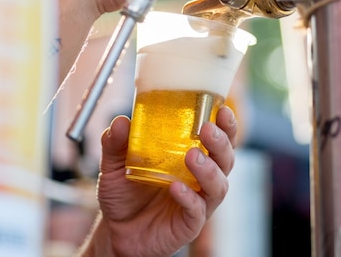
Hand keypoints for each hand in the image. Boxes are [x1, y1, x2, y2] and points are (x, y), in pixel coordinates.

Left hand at [78, 106, 237, 256]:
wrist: (116, 231)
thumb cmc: (124, 193)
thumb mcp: (115, 164)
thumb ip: (116, 143)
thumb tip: (120, 121)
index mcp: (191, 156)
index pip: (218, 138)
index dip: (226, 124)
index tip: (221, 109)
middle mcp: (201, 178)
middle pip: (225, 158)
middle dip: (221, 142)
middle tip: (207, 129)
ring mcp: (198, 201)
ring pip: (218, 185)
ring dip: (209, 169)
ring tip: (191, 156)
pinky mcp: (189, 223)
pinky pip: (197, 210)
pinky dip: (189, 197)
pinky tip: (176, 187)